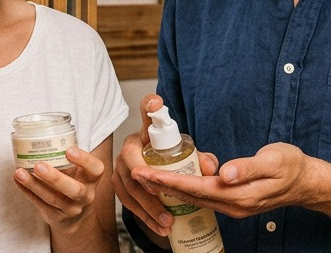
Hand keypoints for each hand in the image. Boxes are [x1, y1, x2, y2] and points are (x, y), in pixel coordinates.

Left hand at [12, 146, 106, 230]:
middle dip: (56, 178)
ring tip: (19, 172)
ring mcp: (71, 209)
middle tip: (39, 166)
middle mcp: (86, 196)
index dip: (84, 160)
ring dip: (34, 185)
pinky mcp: (56, 216)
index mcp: (92, 179)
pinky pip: (40, 204)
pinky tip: (17, 180)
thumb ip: (66, 157)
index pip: (96, 169)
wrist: (74, 216)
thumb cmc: (73, 183)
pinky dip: (27, 191)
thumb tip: (41, 135)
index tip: (69, 150)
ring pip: (53, 199)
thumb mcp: (78, 171)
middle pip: (75, 190)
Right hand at [114, 94, 218, 236]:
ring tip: (167, 221)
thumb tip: (212, 168)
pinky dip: (143, 216)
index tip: (157, 102)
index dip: (150, 106)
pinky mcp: (119, 184)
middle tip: (158, 191)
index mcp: (148, 132)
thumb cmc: (174, 163)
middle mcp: (131, 145)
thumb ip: (203, 160)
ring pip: (127, 184)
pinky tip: (158, 228)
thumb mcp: (190, 159)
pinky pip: (126, 200)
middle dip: (144, 177)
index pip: (147, 113)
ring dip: (147, 205)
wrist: (155, 177)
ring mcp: (121, 165)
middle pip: (131, 157)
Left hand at [133, 142, 315, 219]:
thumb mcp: (274, 160)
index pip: (197, 188)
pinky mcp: (233, 202)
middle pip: (190, 196)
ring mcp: (233, 206)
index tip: (148, 173)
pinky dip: (186, 190)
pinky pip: (204, 197)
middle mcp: (234, 205)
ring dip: (170, 188)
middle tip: (136, 174)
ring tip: (147, 177)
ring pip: (195, 198)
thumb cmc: (291, 166)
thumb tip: (224, 173)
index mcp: (240, 195)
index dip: (169, 181)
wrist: (306, 182)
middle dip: (161, 186)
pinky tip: (173, 181)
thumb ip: (248, 167)